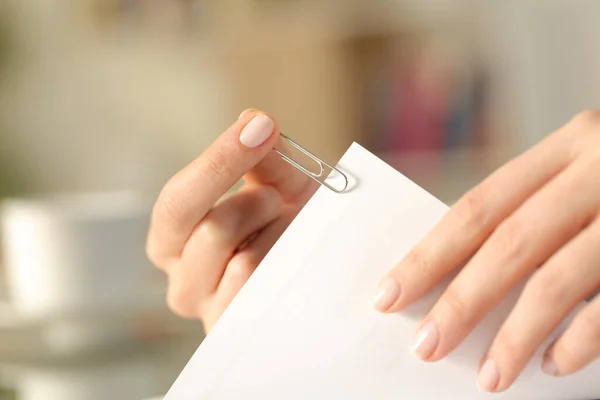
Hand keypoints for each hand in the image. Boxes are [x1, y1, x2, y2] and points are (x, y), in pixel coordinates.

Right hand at [146, 110, 315, 331]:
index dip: (218, 161)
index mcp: (174, 239)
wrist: (318, 270)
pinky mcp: (236, 331)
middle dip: (252, 201)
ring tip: (284, 231)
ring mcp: (208, 311)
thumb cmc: (291, 227)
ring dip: (271, 232)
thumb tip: (252, 122)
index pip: (177, 200)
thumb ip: (265, 158)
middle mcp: (180, 280)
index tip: (258, 126)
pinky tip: (289, 261)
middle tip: (276, 195)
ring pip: (239, 257)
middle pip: (204, 225)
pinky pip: (261, 288)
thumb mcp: (281, 185)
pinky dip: (282, 262)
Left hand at [374, 110, 599, 391]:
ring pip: (560, 278)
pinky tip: (553, 364)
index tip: (389, 295)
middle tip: (425, 345)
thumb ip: (535, 216)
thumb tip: (461, 280)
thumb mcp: (585, 180)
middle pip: (510, 243)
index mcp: (568, 148)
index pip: (478, 208)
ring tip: (488, 376)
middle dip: (461, 300)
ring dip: (517, 334)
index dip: (429, 255)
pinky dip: (583, 339)